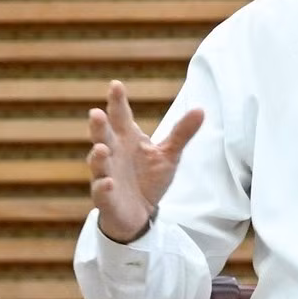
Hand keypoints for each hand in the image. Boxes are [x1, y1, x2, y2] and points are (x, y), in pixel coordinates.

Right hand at [85, 80, 204, 243]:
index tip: (116, 85)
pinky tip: (108, 183)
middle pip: (103, 136)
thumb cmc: (149, 178)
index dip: (117, 101)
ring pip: (97, 163)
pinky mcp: (105, 197)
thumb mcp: (169, 154)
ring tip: (100, 149)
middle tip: (96, 113)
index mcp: (126, 138)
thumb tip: (201, 109)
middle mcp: (112, 153)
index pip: (120, 116)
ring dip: (97, 156)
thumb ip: (181, 132)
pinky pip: (101, 191)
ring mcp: (106, 174)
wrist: (140, 213)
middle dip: (99, 126)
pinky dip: (103, 187)